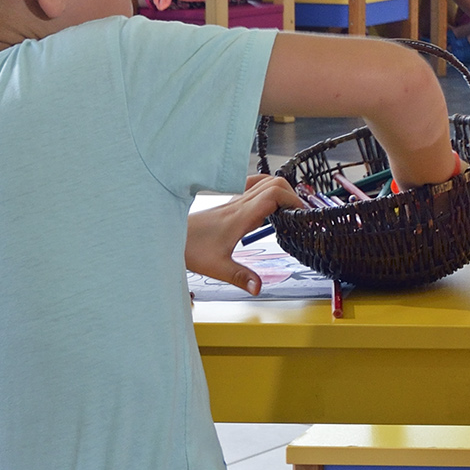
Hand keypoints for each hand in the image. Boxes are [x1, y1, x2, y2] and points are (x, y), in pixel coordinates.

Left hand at [186, 174, 301, 294]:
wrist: (165, 235)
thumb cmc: (189, 249)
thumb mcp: (217, 267)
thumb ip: (240, 277)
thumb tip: (259, 287)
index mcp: (241, 216)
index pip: (274, 194)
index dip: (293, 200)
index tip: (303, 215)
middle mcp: (239, 204)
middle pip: (274, 183)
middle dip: (292, 195)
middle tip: (300, 214)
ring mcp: (234, 202)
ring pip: (264, 182)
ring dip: (281, 190)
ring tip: (288, 209)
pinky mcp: (229, 205)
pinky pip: (253, 187)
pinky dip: (266, 190)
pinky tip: (267, 206)